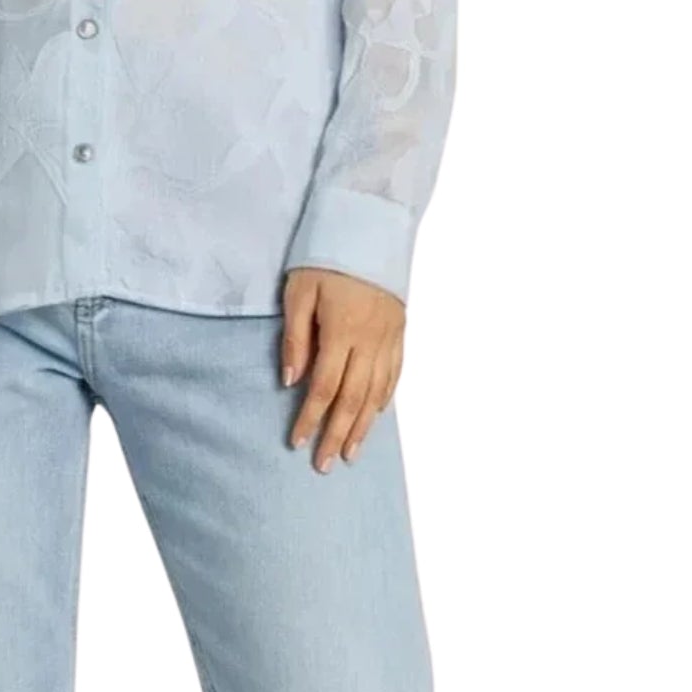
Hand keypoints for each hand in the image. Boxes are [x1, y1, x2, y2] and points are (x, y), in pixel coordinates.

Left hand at [280, 267, 404, 472]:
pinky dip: (384, 398)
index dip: (310, 418)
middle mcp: (370, 339)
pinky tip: (376, 415)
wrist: (369, 226)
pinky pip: (395, 373)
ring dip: (363, 426)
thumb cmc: (325, 256)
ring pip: (377, 392)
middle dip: (336, 434)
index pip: (324, 387)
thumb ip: (295, 337)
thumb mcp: (298, 290)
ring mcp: (389, 336)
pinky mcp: (400, 329)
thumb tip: (291, 381)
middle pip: (353, 399)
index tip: (297, 442)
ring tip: (350, 453)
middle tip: (324, 465)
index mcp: (342, 330)